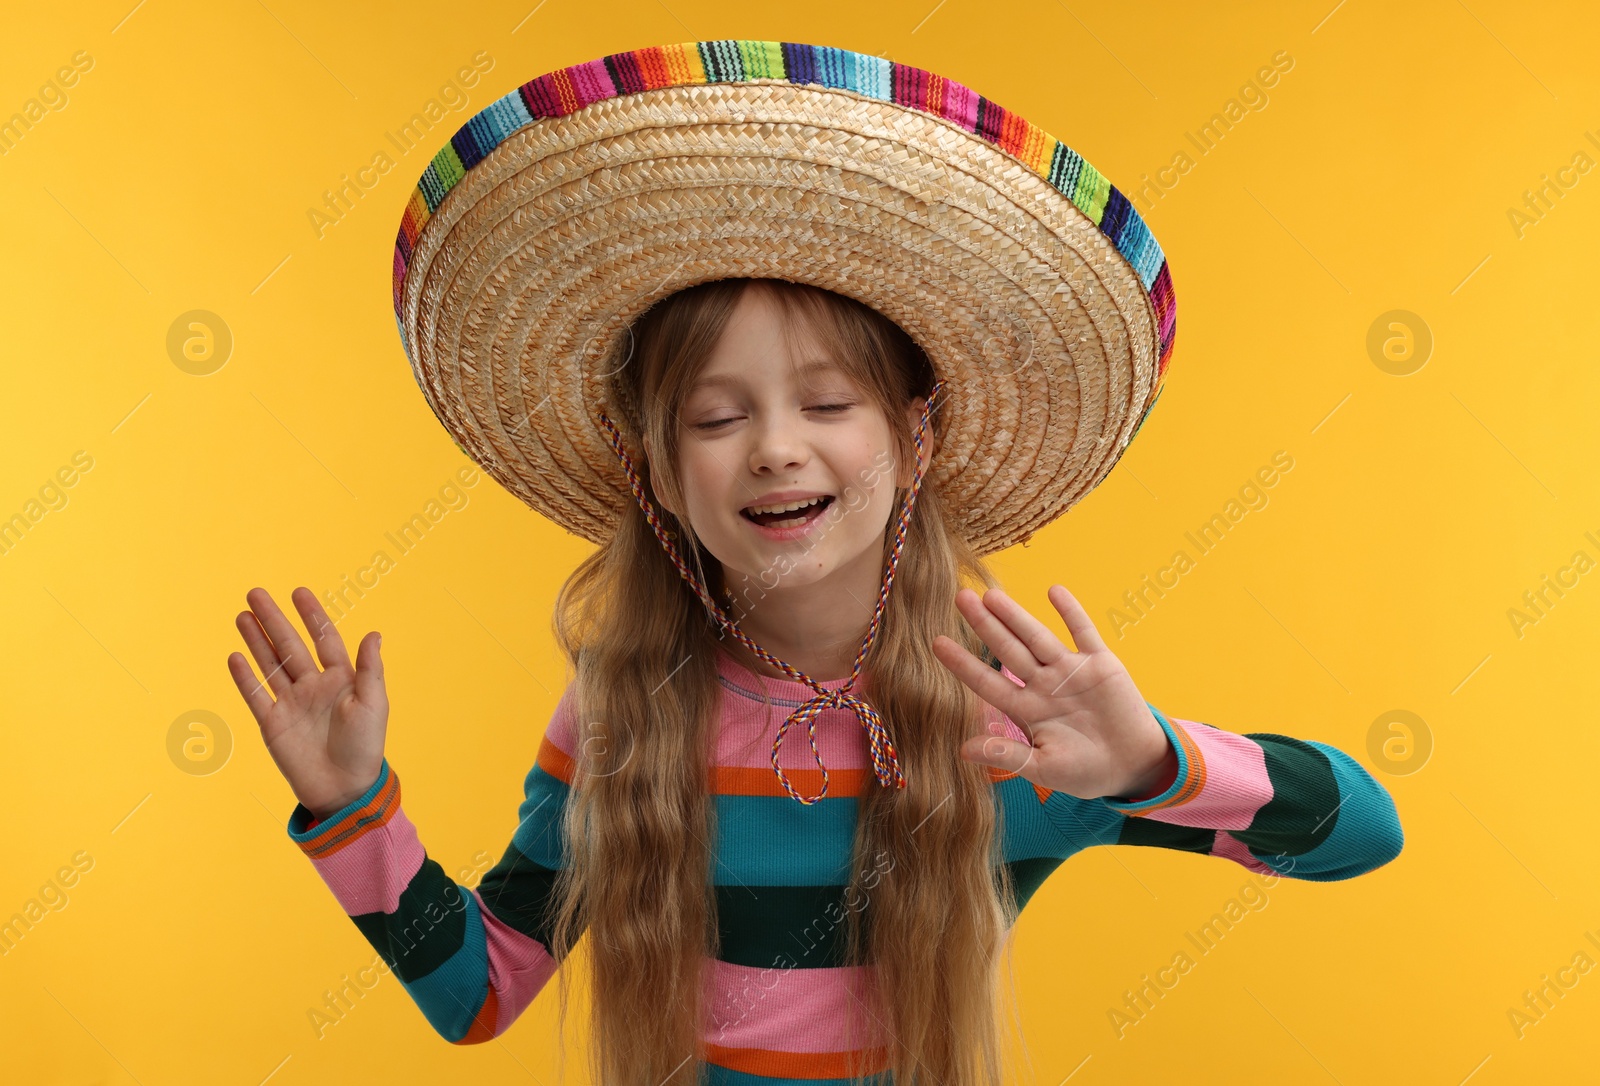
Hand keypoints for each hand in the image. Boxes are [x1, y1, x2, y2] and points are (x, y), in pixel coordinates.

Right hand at [226, 587, 388, 820]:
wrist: (344, 789)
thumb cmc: (366, 747)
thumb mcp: (374, 704)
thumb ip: (370, 669)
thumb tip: (373, 633)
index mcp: (341, 678)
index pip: (323, 638)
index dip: (311, 616)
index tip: (298, 592)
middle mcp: (313, 686)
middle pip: (290, 645)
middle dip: (274, 620)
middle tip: (255, 593)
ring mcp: (291, 703)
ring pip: (270, 664)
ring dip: (256, 640)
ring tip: (242, 615)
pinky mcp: (273, 724)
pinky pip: (256, 695)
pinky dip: (245, 677)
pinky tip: (235, 656)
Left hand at [932, 585, 1175, 800]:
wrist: (1134, 767)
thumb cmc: (1087, 772)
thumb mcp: (1044, 769)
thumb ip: (1007, 756)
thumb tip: (963, 750)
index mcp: (1026, 710)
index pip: (987, 682)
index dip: (963, 663)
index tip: (937, 643)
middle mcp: (1043, 685)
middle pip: (1008, 649)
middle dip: (985, 625)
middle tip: (960, 598)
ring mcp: (1070, 671)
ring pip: (1037, 637)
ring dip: (1016, 615)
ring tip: (991, 595)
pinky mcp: (1101, 664)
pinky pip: (1083, 632)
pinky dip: (1071, 612)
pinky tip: (1054, 590)